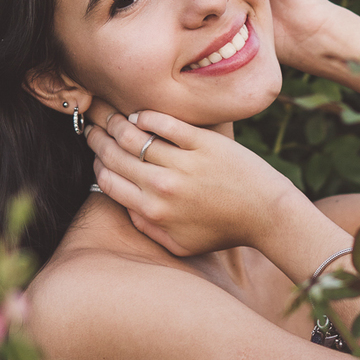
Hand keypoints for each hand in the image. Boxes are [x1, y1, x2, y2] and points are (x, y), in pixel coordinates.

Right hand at [86, 109, 295, 257]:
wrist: (266, 213)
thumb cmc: (224, 231)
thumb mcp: (181, 245)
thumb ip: (149, 230)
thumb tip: (127, 207)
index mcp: (153, 211)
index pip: (108, 180)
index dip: (97, 164)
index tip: (97, 154)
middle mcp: (163, 187)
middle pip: (115, 155)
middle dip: (97, 138)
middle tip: (93, 127)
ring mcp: (183, 163)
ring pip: (134, 136)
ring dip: (116, 122)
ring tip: (110, 115)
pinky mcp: (203, 143)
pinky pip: (164, 123)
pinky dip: (147, 115)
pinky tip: (141, 114)